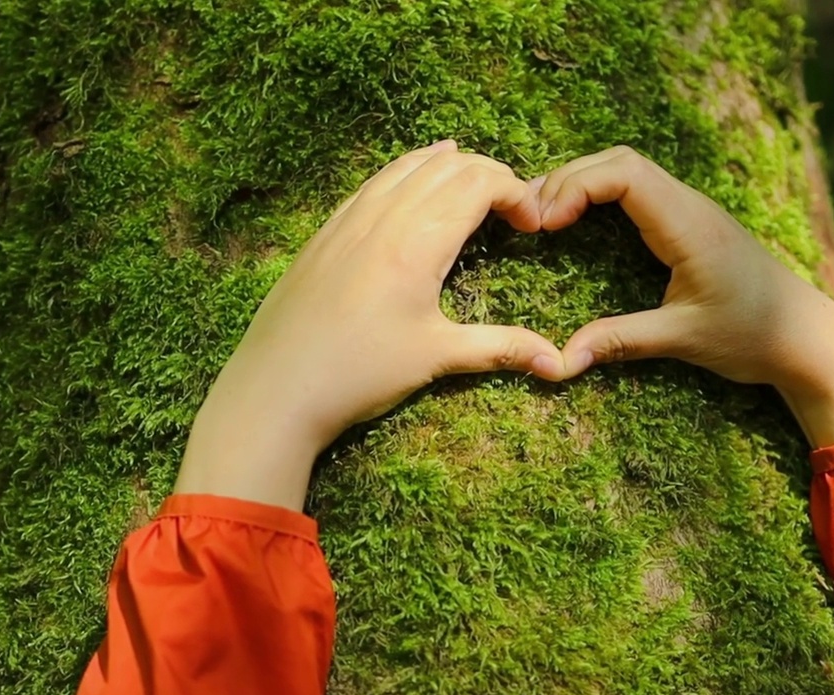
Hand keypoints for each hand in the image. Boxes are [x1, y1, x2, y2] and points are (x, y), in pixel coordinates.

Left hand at [176, 141, 565, 508]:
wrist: (274, 389)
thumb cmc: (358, 373)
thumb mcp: (437, 358)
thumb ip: (501, 348)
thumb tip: (559, 363)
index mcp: (417, 241)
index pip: (478, 183)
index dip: (516, 192)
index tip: (533, 225)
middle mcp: (384, 215)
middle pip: (449, 166)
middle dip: (491, 176)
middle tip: (514, 210)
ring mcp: (349, 218)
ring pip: (409, 165)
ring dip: (450, 166)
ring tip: (478, 184)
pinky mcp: (327, 231)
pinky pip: (375, 181)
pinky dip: (408, 170)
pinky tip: (417, 177)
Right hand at [532, 146, 833, 446]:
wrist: (807, 336)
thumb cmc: (753, 335)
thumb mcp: (682, 339)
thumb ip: (621, 341)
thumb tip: (562, 360)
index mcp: (689, 225)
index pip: (623, 174)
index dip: (575, 187)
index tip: (544, 223)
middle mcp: (690, 206)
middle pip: (619, 161)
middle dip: (568, 180)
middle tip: (527, 217)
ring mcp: (692, 210)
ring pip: (628, 169)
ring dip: (583, 183)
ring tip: (542, 214)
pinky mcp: (691, 223)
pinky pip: (639, 189)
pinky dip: (602, 194)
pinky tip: (578, 220)